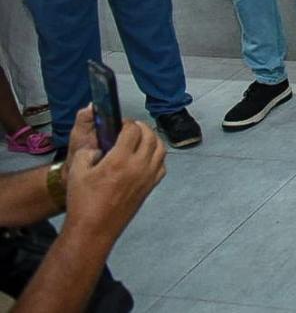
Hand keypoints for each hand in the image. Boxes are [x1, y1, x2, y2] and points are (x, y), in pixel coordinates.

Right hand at [62, 116, 166, 242]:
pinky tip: (146, 157)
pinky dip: (158, 156)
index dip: (126, 123)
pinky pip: (162, 166)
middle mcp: (138, 166)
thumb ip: (86, 152)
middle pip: (151, 136)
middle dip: (141, 127)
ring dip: (153, 139)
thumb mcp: (76, 172)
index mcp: (120, 160)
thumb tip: (98, 147)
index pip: (133, 130)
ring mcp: (147, 177)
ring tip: (141, 139)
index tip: (120, 124)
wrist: (94, 229)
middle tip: (131, 128)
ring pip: (161, 149)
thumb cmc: (83, 203)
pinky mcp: (150, 187)